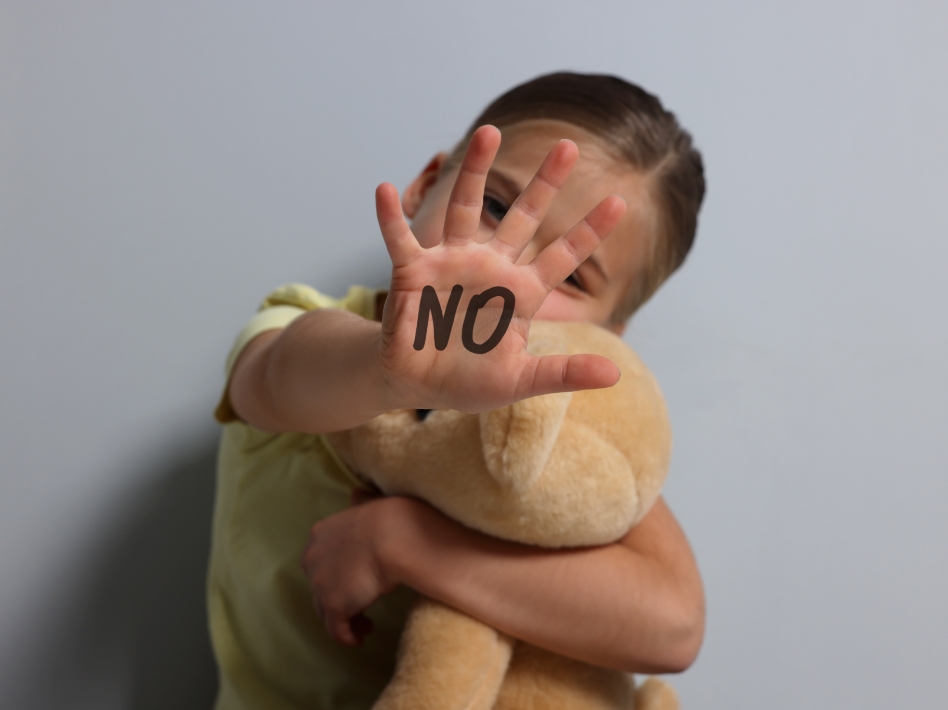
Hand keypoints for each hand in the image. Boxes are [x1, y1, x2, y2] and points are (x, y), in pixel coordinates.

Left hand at [301, 495, 406, 645]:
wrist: (395, 535)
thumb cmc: (389, 518)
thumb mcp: (367, 505)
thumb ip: (359, 504)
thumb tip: (356, 494)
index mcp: (319, 535)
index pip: (320, 562)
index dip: (336, 574)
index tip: (355, 580)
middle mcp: (312, 560)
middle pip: (320, 588)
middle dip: (338, 598)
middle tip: (360, 605)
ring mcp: (321, 585)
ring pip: (325, 612)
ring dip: (344, 620)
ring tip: (364, 625)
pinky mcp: (334, 606)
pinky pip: (337, 630)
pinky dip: (348, 636)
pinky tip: (361, 638)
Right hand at [375, 125, 624, 412]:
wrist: (417, 384)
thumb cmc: (469, 380)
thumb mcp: (520, 380)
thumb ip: (563, 372)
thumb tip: (614, 374)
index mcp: (521, 292)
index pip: (562, 256)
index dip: (589, 230)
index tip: (621, 201)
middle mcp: (490, 267)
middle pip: (523, 217)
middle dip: (544, 183)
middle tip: (568, 145)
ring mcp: (451, 264)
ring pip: (466, 208)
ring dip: (474, 171)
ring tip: (488, 133)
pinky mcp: (413, 273)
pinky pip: (400, 238)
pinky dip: (390, 216)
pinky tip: (384, 189)